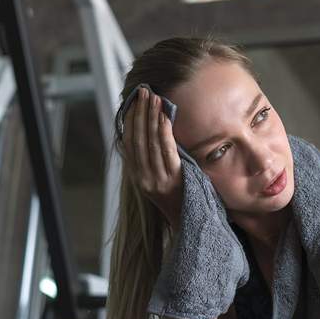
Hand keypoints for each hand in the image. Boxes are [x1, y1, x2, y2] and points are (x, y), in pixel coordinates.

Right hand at [122, 86, 182, 229]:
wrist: (190, 226)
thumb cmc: (180, 202)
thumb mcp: (162, 183)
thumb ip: (155, 164)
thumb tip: (153, 138)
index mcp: (138, 177)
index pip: (129, 144)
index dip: (130, 121)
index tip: (133, 103)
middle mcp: (143, 178)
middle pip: (137, 138)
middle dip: (139, 113)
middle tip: (144, 92)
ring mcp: (156, 179)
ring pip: (150, 142)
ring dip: (151, 117)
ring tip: (154, 98)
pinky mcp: (171, 179)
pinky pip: (166, 150)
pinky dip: (164, 131)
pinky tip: (165, 116)